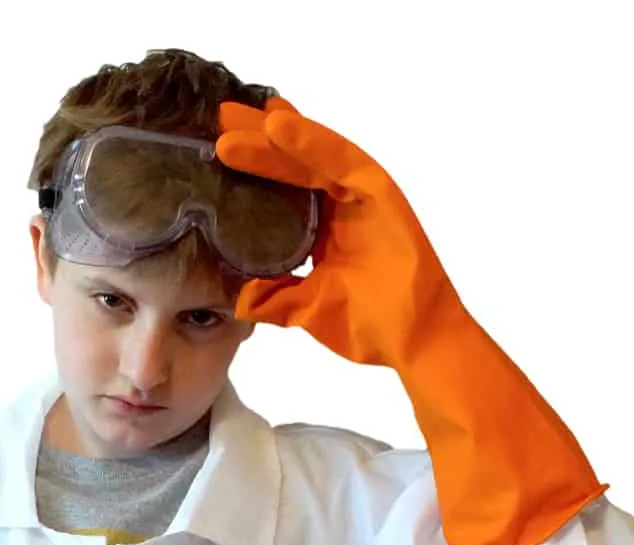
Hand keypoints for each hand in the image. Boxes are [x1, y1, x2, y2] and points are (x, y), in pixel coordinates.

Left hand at [216, 96, 474, 365]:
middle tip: (221, 114)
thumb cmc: (370, 326)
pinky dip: (311, 142)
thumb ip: (275, 299)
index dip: (253, 166)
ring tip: (236, 117)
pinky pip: (341, 160)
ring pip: (312, 154)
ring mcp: (362, 197)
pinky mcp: (381, 193)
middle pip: (294, 163)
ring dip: (273, 134)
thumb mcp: (307, 310)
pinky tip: (278, 124)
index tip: (218, 146)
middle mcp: (342, 205)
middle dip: (257, 138)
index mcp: (324, 228)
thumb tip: (239, 298)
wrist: (416, 342)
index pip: (283, 189)